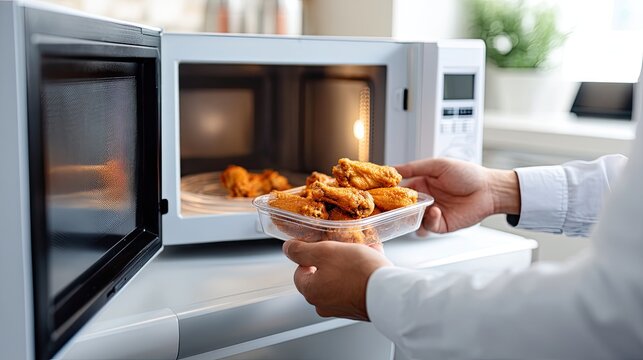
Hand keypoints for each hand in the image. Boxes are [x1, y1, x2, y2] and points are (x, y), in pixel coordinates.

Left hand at [282, 240, 392, 320]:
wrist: (389, 292)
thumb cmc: (358, 272)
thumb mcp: (325, 252)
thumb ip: (302, 250)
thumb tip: (287, 249)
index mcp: (311, 291)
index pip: (299, 272)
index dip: (310, 256)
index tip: (322, 247)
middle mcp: (323, 304)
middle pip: (321, 275)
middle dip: (332, 259)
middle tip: (344, 247)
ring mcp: (342, 308)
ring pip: (339, 279)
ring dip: (348, 264)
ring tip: (362, 251)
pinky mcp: (359, 307)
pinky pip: (354, 286)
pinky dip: (360, 274)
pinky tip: (372, 261)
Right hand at [395, 158, 519, 234]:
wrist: (489, 190)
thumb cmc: (467, 174)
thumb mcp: (438, 165)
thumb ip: (414, 167)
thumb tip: (393, 168)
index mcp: (422, 183)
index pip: (399, 189)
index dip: (390, 191)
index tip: (379, 192)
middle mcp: (425, 199)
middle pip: (403, 207)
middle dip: (396, 208)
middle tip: (389, 207)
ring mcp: (432, 212)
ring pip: (412, 219)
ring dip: (411, 216)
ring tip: (413, 211)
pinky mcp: (441, 224)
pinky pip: (428, 226)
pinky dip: (428, 220)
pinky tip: (435, 210)